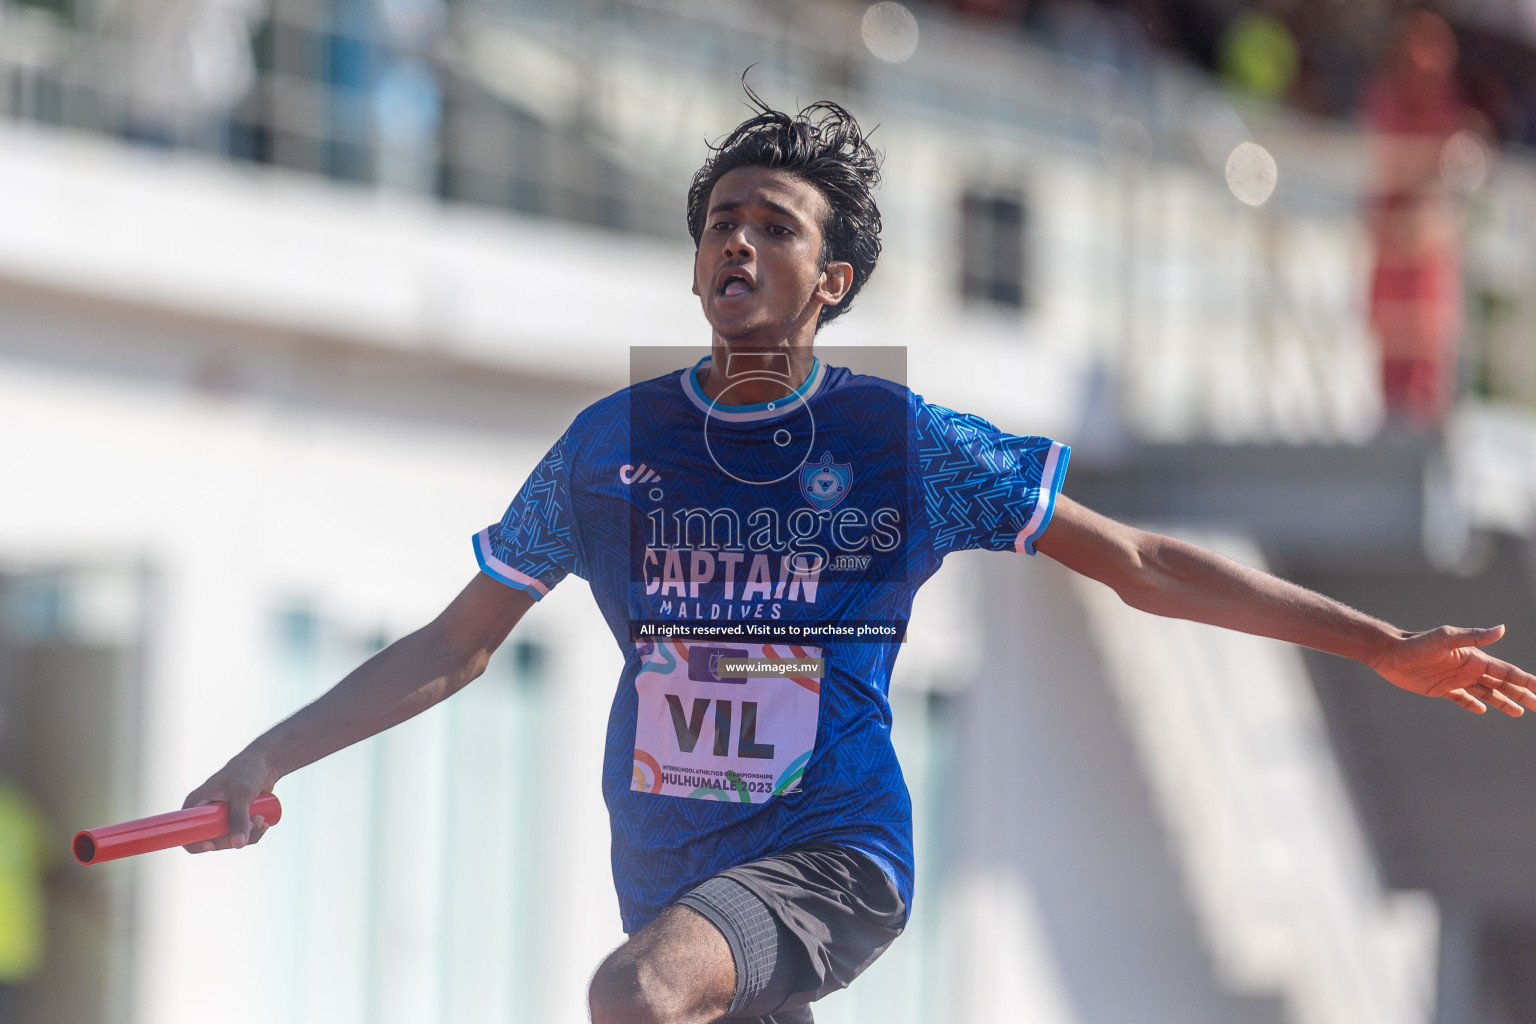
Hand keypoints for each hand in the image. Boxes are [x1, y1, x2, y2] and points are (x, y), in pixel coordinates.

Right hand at [181, 751, 277, 852]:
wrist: (266, 763)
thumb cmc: (248, 771)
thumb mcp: (242, 794)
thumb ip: (239, 818)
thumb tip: (238, 845)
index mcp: (196, 804)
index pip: (186, 833)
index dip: (196, 844)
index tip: (214, 844)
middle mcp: (205, 813)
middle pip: (212, 841)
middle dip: (234, 838)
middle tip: (253, 824)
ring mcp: (220, 818)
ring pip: (230, 840)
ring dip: (249, 835)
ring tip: (263, 819)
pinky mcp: (235, 819)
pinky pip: (242, 836)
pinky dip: (254, 833)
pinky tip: (266, 823)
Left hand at [1370, 625, 1535, 715]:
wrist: (1390, 653)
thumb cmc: (1417, 644)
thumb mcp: (1445, 638)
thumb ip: (1474, 636)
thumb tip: (1502, 629)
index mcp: (1474, 659)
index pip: (1508, 672)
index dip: (1527, 681)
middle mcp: (1468, 669)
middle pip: (1502, 685)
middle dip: (1522, 695)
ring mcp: (1455, 680)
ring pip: (1486, 693)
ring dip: (1503, 702)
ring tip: (1519, 712)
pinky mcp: (1440, 689)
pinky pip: (1462, 699)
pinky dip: (1473, 704)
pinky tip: (1483, 711)